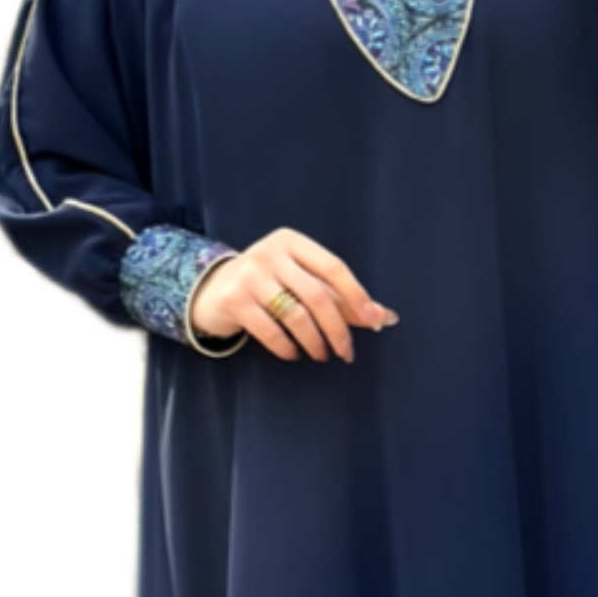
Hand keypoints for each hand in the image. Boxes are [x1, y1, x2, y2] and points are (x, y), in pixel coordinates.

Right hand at [189, 226, 398, 362]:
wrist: (212, 289)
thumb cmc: (267, 284)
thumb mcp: (300, 280)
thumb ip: (340, 297)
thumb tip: (385, 316)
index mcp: (292, 242)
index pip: (334, 267)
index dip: (357, 296)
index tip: (374, 321)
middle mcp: (270, 253)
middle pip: (317, 296)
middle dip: (337, 329)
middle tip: (346, 352)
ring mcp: (250, 275)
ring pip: (296, 315)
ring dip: (314, 341)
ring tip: (321, 354)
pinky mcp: (235, 300)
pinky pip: (271, 331)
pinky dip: (287, 347)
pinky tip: (293, 353)